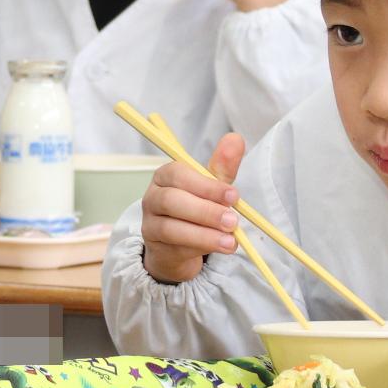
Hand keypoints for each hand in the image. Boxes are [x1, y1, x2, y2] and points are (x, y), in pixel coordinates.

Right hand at [140, 133, 246, 283]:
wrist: (177, 245)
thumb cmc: (195, 208)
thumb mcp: (211, 187)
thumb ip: (222, 165)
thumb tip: (236, 138)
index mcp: (166, 176)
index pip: (179, 174)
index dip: (207, 185)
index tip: (234, 195)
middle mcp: (153, 197)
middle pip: (172, 201)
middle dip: (205, 212)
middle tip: (233, 221)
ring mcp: (151, 224)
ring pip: (172, 228)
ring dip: (205, 235)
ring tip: (231, 241)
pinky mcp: (156, 248)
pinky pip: (176, 248)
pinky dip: (200, 248)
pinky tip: (220, 247)